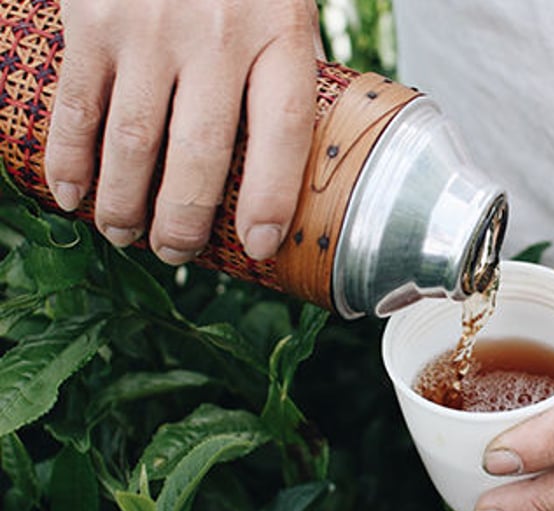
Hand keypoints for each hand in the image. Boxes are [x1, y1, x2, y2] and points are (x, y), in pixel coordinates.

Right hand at [45, 0, 323, 263]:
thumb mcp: (282, 4)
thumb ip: (285, 68)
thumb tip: (295, 153)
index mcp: (277, 29)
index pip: (282, 130)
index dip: (273, 197)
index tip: (261, 245)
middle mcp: (216, 32)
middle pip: (200, 152)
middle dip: (183, 220)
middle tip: (175, 254)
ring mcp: (148, 26)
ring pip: (131, 141)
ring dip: (123, 204)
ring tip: (125, 235)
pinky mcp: (90, 18)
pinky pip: (76, 107)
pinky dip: (69, 162)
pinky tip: (71, 197)